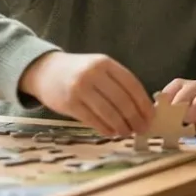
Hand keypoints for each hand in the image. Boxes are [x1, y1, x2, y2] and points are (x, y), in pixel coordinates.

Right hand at [19, 51, 153, 136]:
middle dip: (135, 118)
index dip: (143, 103)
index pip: (132, 84)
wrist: (45, 71)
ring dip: (121, 126)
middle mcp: (93, 74)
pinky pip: (93, 120)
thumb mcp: (99, 68)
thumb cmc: (79, 72)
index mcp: (105, 63)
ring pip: (109, 112)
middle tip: (142, 129)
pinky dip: (106, 129)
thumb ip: (118, 82)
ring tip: (127, 133)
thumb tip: (141, 108)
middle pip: (122, 100)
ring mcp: (80, 88)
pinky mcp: (69, 103)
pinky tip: (112, 133)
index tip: (151, 116)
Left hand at [158, 78, 195, 131]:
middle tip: (174, 119)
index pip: (169, 91)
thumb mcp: (172, 114)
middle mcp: (194, 87)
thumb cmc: (186, 116)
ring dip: (195, 111)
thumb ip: (163, 115)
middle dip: (180, 105)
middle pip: (188, 90)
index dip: (164, 104)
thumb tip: (150, 123)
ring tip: (188, 123)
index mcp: (178, 86)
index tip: (159, 117)